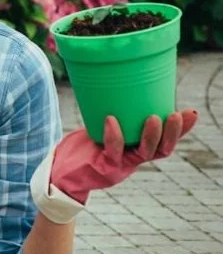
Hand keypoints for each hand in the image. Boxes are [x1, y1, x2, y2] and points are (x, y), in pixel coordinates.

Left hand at [51, 110, 197, 203]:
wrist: (61, 171)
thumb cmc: (81, 147)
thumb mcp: (98, 128)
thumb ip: (112, 114)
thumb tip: (116, 82)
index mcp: (135, 150)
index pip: (164, 141)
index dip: (180, 131)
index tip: (191, 113)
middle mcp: (132, 159)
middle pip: (161, 150)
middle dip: (172, 133)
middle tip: (177, 115)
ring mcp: (120, 166)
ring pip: (144, 154)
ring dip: (151, 136)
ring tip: (153, 117)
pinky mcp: (104, 168)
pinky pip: (112, 151)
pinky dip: (113, 135)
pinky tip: (111, 120)